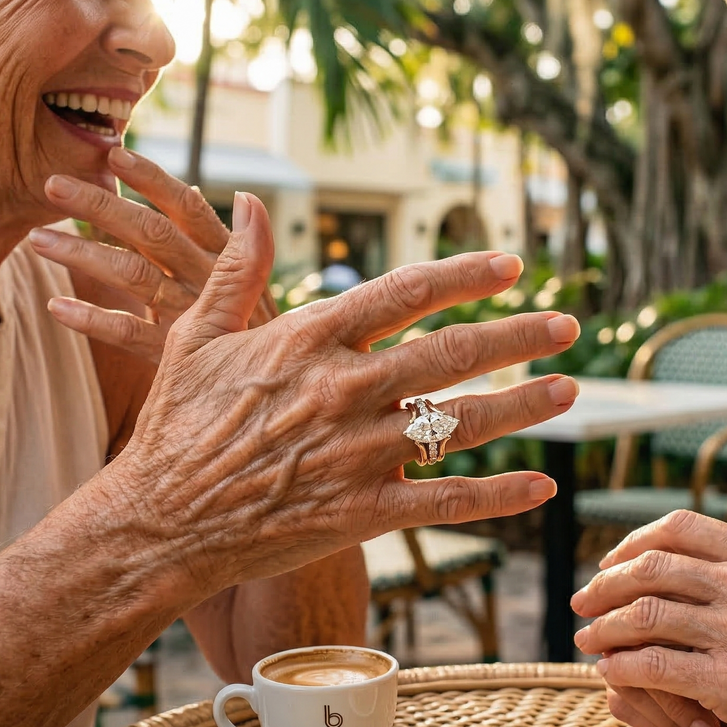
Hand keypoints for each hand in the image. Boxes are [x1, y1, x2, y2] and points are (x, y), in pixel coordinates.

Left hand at [30, 146, 274, 361]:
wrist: (273, 388)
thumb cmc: (252, 326)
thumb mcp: (248, 277)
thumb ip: (212, 238)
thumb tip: (192, 187)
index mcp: (229, 255)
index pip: (188, 208)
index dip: (152, 179)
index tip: (113, 154)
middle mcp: (212, 279)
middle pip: (153, 234)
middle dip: (102, 205)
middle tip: (52, 186)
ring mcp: (196, 316)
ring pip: (135, 276)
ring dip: (84, 255)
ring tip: (38, 240)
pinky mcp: (179, 355)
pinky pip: (130, 334)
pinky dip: (93, 319)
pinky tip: (56, 306)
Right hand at [105, 192, 581, 598]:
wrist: (157, 523)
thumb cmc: (176, 424)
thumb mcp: (199, 334)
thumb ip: (240, 267)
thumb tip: (252, 202)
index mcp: (308, 340)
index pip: (405, 292)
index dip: (466, 274)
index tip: (512, 264)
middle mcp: (343, 390)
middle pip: (450, 354)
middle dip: (517, 335)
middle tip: (567, 322)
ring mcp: (355, 454)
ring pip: (460, 424)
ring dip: (522, 405)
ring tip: (569, 389)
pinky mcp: (361, 514)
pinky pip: (444, 502)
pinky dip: (498, 495)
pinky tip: (541, 486)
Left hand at [571, 511, 726, 726]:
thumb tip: (665, 563)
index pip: (678, 526)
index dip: (631, 542)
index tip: (609, 564)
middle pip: (651, 567)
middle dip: (604, 584)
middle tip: (583, 602)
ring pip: (644, 614)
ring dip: (603, 627)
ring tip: (587, 639)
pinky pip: (654, 664)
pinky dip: (622, 667)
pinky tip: (612, 672)